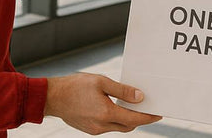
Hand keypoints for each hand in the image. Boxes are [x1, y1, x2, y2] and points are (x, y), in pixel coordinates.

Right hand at [44, 73, 160, 134]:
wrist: (52, 97)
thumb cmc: (75, 86)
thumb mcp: (101, 82)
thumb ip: (122, 90)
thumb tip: (140, 96)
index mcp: (106, 113)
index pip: (134, 119)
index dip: (148, 117)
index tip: (159, 114)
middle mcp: (101, 125)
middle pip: (128, 126)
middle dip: (140, 119)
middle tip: (148, 108)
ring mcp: (94, 130)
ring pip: (118, 127)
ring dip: (127, 119)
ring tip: (133, 106)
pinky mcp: (89, 129)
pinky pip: (108, 127)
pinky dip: (116, 119)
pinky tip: (117, 108)